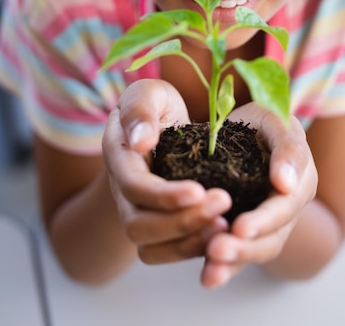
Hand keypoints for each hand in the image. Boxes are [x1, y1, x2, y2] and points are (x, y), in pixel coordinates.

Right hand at [102, 79, 231, 264]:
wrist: (159, 124)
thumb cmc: (154, 104)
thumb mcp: (148, 93)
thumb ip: (140, 110)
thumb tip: (140, 141)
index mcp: (119, 158)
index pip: (133, 187)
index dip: (163, 195)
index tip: (199, 190)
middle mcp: (124, 192)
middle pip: (139, 226)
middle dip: (181, 221)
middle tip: (223, 204)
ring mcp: (140, 212)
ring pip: (152, 247)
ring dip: (189, 241)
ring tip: (225, 224)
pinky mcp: (160, 225)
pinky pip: (168, 251)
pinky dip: (194, 248)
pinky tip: (222, 232)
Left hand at [200, 105, 317, 287]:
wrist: (244, 128)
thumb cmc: (264, 122)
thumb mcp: (277, 121)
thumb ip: (287, 148)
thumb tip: (286, 185)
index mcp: (298, 184)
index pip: (284, 208)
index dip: (264, 220)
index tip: (241, 228)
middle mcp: (283, 211)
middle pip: (270, 240)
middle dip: (244, 249)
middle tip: (218, 250)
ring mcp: (262, 224)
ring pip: (252, 252)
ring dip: (232, 264)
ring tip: (210, 272)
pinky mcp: (239, 231)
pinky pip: (235, 255)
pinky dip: (222, 268)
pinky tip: (206, 277)